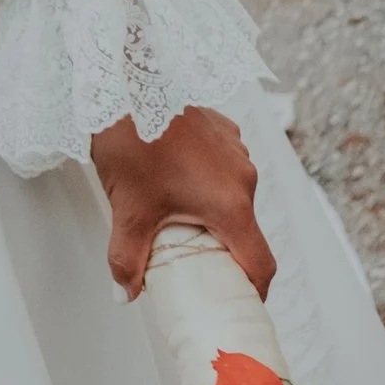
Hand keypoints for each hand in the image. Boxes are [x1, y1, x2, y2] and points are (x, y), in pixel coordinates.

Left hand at [91, 104, 273, 302]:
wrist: (124, 80)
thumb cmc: (132, 141)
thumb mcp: (128, 211)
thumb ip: (127, 260)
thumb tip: (127, 294)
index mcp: (231, 203)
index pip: (260, 263)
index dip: (253, 291)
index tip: (241, 303)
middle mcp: (243, 176)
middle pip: (244, 228)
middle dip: (221, 249)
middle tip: (194, 262)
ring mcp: (235, 149)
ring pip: (232, 195)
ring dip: (211, 211)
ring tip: (175, 216)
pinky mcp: (222, 129)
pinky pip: (222, 166)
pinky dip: (204, 180)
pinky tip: (171, 178)